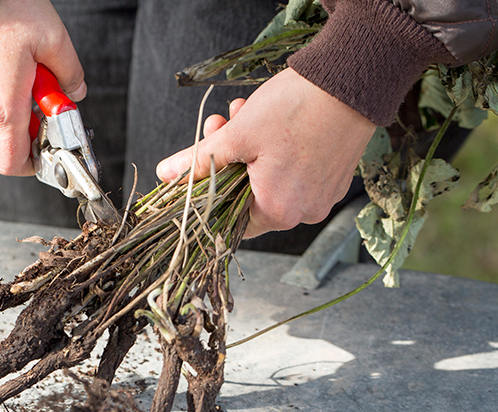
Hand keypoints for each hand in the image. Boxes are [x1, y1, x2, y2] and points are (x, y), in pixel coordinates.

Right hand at [0, 0, 84, 175]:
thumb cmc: (0, 6)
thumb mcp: (52, 36)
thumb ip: (69, 71)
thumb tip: (74, 91)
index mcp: (2, 108)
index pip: (12, 164)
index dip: (33, 164)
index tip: (47, 147)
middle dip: (19, 142)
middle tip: (37, 115)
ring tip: (15, 84)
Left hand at [156, 68, 375, 238]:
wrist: (356, 79)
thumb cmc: (295, 108)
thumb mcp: (236, 136)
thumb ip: (199, 161)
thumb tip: (166, 174)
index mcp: (277, 212)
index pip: (228, 221)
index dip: (207, 190)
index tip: (199, 162)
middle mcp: (304, 212)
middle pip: (247, 195)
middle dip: (225, 159)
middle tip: (217, 125)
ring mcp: (323, 195)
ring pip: (270, 180)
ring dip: (248, 150)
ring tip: (240, 113)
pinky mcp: (336, 177)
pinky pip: (296, 173)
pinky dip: (276, 151)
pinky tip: (268, 122)